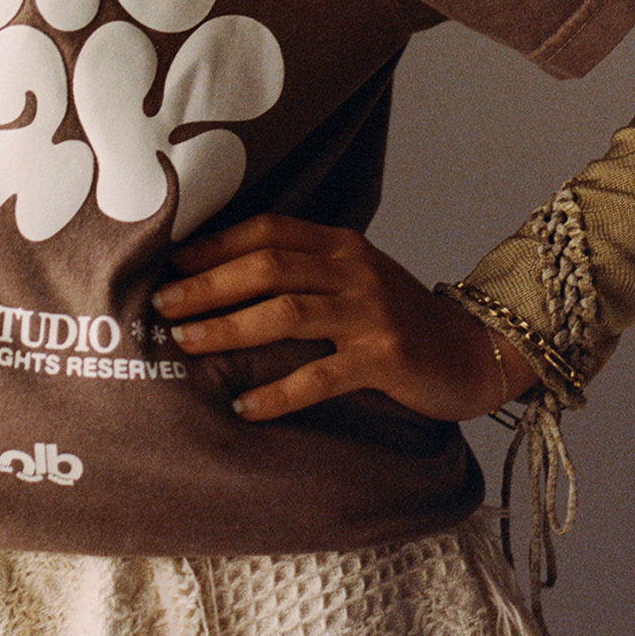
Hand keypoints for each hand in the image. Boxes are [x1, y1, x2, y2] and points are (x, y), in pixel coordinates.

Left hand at [154, 214, 530, 422]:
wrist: (471, 351)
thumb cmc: (395, 317)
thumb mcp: (352, 278)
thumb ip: (302, 270)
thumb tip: (218, 278)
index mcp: (339, 244)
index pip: (268, 229)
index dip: (215, 244)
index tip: (170, 264)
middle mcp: (353, 270)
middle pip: (267, 267)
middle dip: (207, 286)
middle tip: (162, 307)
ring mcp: (370, 313)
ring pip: (286, 314)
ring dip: (228, 329)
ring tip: (187, 343)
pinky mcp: (385, 359)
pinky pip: (319, 376)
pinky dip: (277, 393)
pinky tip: (244, 406)